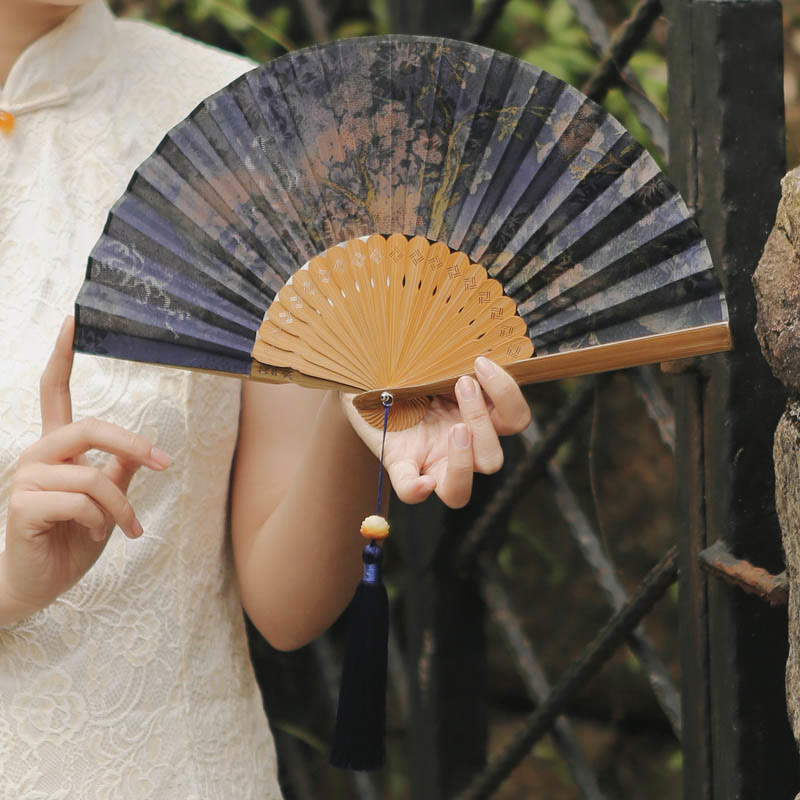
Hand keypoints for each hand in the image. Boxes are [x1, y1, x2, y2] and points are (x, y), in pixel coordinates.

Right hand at [0, 316, 170, 623]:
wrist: (40, 585)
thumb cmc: (73, 540)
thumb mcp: (108, 503)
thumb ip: (118, 473)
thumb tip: (139, 452)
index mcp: (56, 449)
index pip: (55, 392)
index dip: (62, 355)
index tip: (72, 319)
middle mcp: (37, 455)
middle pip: (90, 427)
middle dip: (133, 444)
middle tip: (163, 464)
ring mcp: (25, 479)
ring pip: (94, 475)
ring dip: (121, 507)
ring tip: (122, 528)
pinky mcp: (23, 506)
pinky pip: (82, 501)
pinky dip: (103, 522)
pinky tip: (95, 536)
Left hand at [342, 356, 530, 508]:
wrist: (362, 373)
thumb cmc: (404, 362)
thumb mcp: (433, 357)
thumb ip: (456, 356)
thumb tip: (477, 338)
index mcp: (474, 415)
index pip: (514, 419)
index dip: (508, 394)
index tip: (481, 362)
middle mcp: (457, 444)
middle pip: (494, 459)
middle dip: (484, 421)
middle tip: (462, 384)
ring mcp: (428, 459)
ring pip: (462, 490)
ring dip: (465, 458)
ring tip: (454, 427)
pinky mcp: (398, 464)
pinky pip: (411, 492)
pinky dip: (418, 490)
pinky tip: (422, 480)